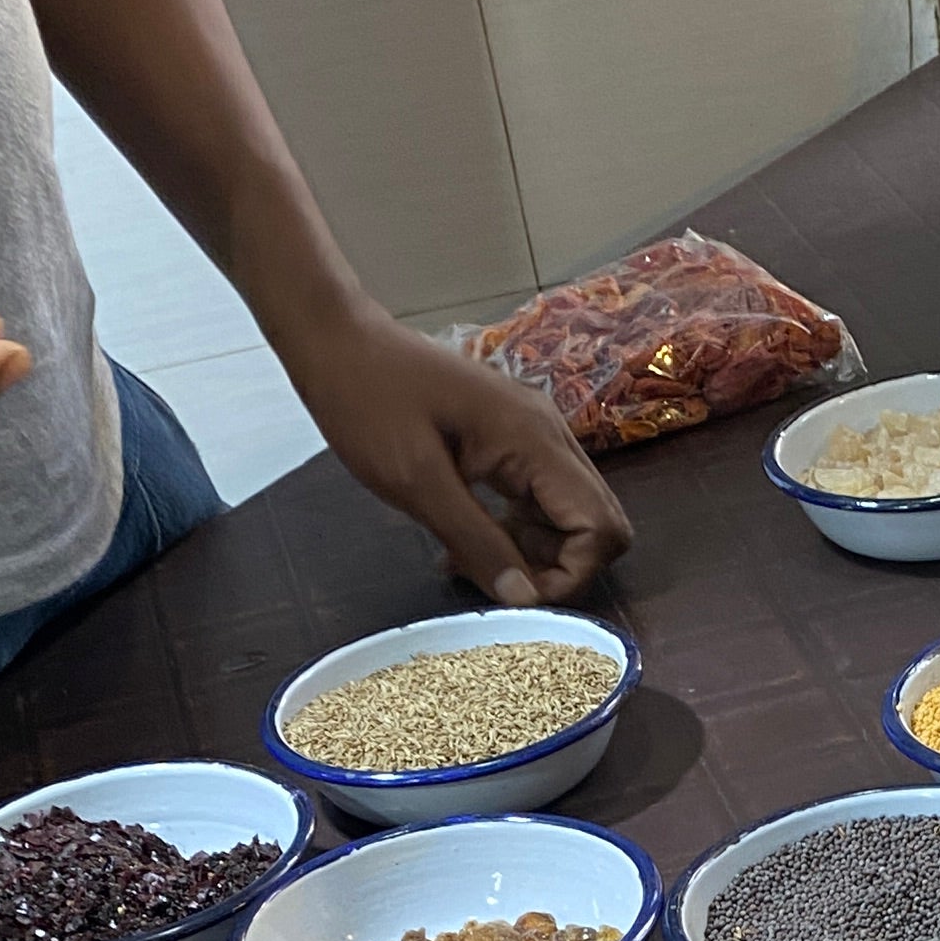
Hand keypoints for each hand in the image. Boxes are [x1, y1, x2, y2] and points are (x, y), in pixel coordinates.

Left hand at [284, 305, 630, 604]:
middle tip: (496, 582)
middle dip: (559, 568)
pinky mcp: (510, 439)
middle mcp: (548, 434)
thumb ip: (476, 541)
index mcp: (534, 439)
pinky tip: (464, 539)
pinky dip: (512, 531)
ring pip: (567, 515)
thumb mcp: (417, 482)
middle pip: (597, 522)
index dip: (571, 575)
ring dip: (531, 552)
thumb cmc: (368, 401)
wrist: (339, 342)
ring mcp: (532, 434)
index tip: (516, 595)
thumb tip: (522, 598)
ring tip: (467, 560)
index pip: (600, 526)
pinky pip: (535, 499)